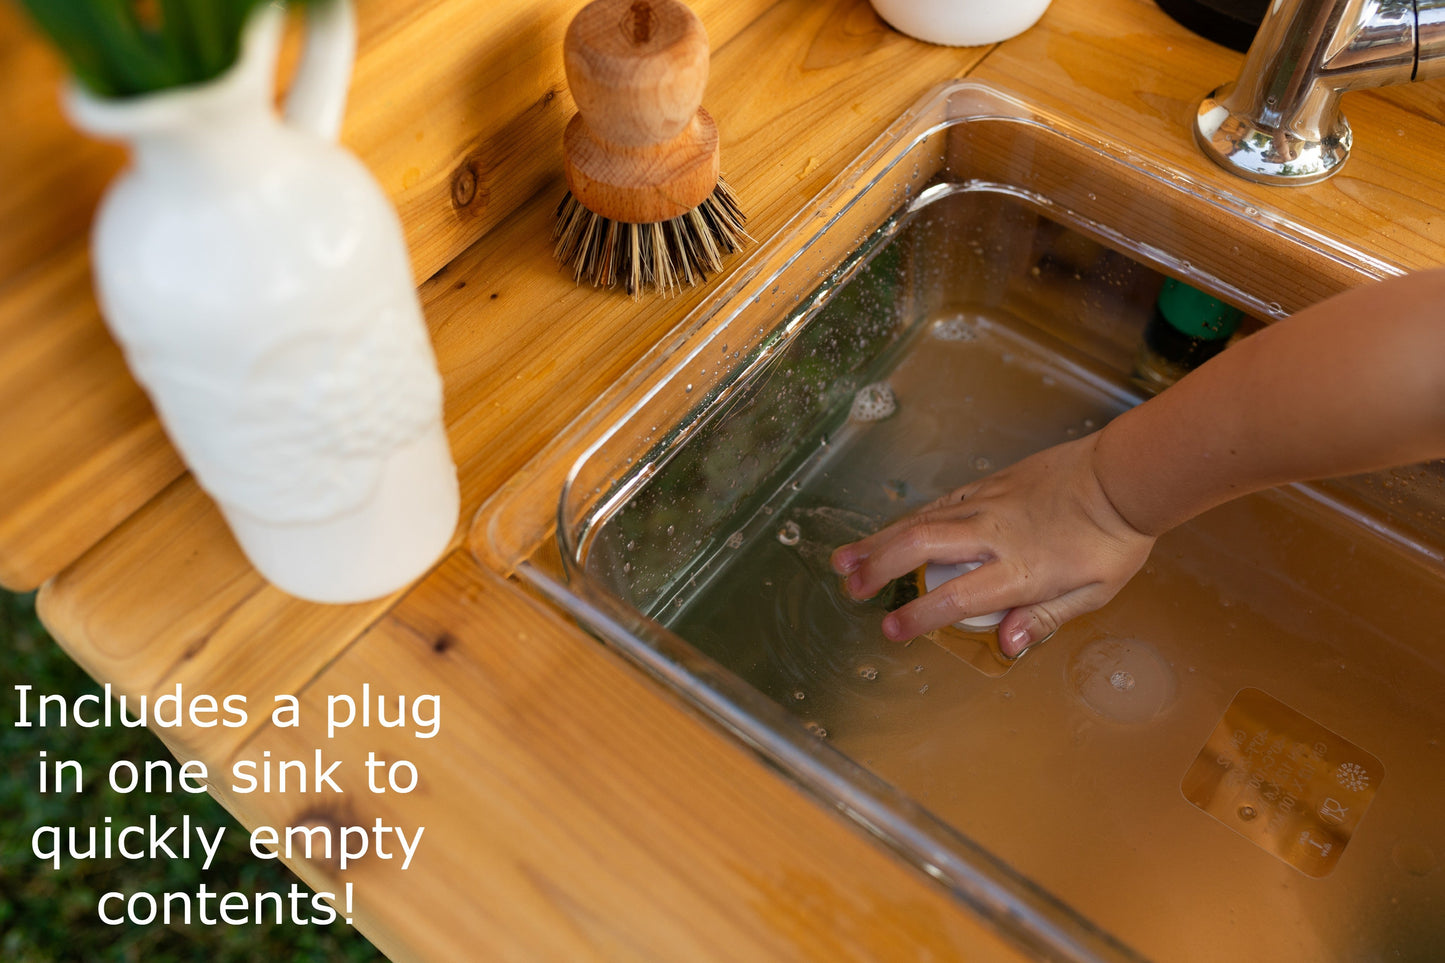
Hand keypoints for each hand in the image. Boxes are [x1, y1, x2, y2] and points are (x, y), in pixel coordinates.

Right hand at [829, 433, 1154, 655]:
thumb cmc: (1112, 539)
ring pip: (921, 520)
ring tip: (846, 558)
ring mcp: (987, 503)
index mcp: (1020, 569)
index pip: (956, 596)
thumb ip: (1045, 618)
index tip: (890, 630)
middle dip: (878, 567)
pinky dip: (910, 518)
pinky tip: (893, 528)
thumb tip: (1007, 644)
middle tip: (850, 588)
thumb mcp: (1092, 593)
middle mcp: (994, 533)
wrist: (1122, 476)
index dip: (918, 615)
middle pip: (921, 546)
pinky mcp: (989, 485)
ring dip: (880, 540)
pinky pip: (940, 503)